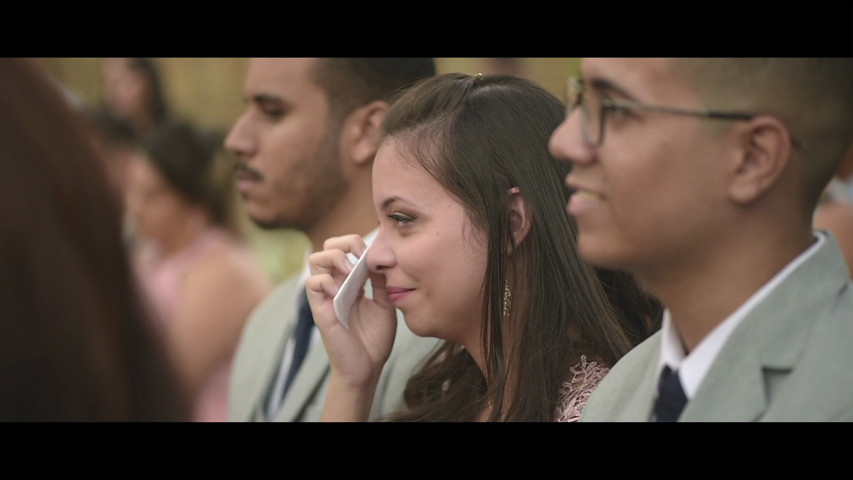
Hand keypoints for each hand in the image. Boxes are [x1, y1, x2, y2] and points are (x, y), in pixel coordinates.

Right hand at [305, 234, 397, 390]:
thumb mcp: (385, 304)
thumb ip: (380, 282)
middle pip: (327, 248)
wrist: (368, 367)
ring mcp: (326, 296)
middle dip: (343, 243)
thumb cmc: (375, 339)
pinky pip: (311, 285)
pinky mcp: (320, 310)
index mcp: (351, 281)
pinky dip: (325, 281)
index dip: (356, 244)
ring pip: (315, 260)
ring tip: (350, 270)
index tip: (373, 254)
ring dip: (333, 258)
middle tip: (360, 256)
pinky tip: (340, 291)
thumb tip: (381, 258)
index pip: (345, 249)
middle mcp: (336, 285)